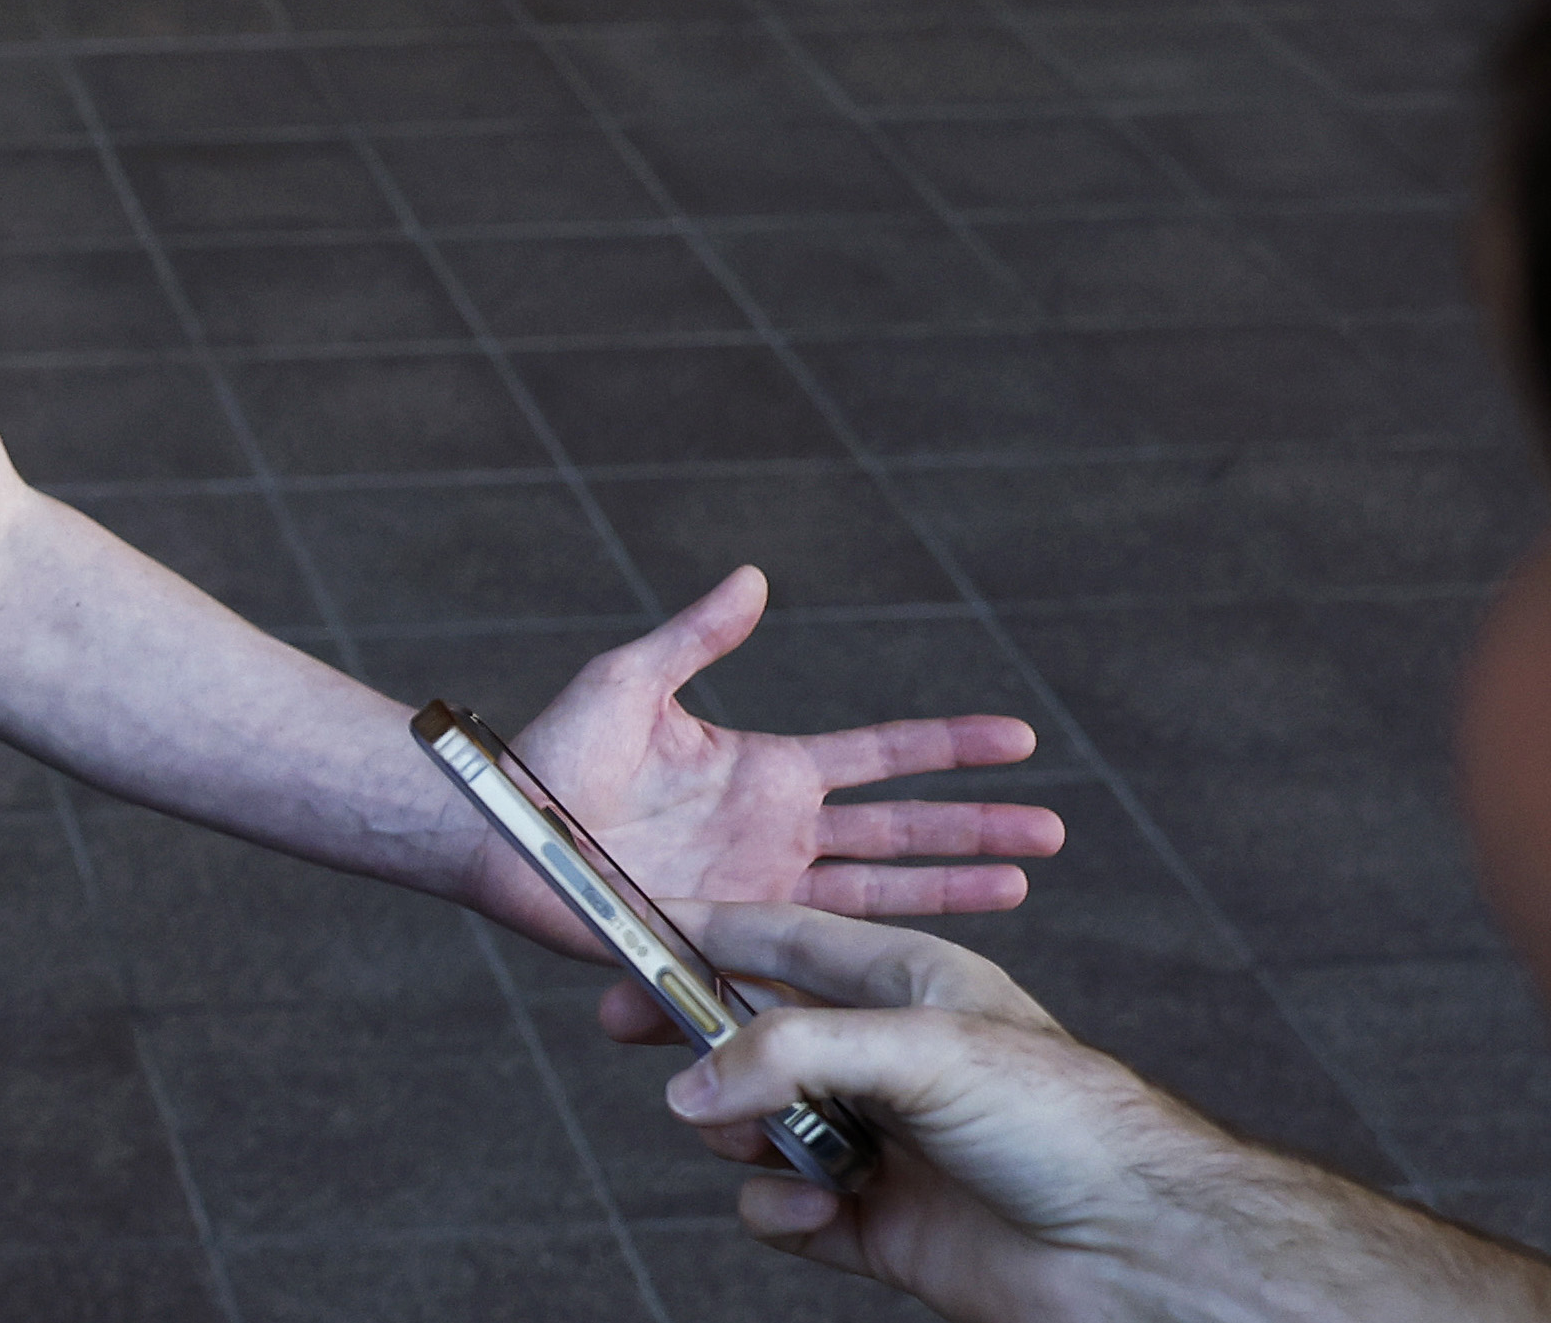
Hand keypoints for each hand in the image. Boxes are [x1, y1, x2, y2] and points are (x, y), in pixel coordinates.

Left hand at [486, 567, 1061, 968]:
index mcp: (768, 771)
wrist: (493, 828)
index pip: (881, 758)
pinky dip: (867, 966)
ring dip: (951, 892)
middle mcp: (778, 835)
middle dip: (979, 829)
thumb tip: (753, 577)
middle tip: (1057, 830)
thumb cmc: (552, 750)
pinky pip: (813, 956)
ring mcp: (762, 891)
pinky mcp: (732, 938)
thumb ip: (697, 637)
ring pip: (880, 896)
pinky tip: (923, 975)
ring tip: (1024, 885)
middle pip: (903, 831)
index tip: (1020, 740)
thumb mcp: (631, 681)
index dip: (948, 748)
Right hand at [643, 904, 1550, 1322]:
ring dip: (741, 1135)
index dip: (696, 929)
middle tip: (628, 1034)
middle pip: (750, 1029)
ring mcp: (877, 1141)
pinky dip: (778, 1209)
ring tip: (770, 1147)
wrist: (1144, 1251)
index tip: (619, 929)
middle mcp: (884, 1056)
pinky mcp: (875, 1223)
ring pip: (754, 1123)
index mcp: (905, 983)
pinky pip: (780, 1207)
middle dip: (690, 1033)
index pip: (777, 938)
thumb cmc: (1066, 1123)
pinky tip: (815, 1211)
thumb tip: (688, 1088)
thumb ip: (792, 1053)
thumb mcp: (923, 1050)